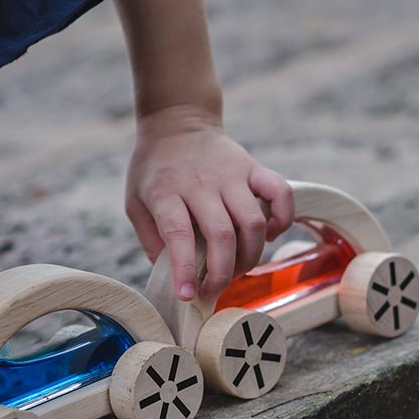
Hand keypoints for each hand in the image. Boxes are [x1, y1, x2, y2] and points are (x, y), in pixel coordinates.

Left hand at [126, 105, 293, 303]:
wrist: (176, 123)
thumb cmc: (154, 170)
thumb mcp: (136, 202)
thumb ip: (151, 238)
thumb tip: (173, 275)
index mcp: (167, 193)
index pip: (179, 234)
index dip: (186, 269)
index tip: (188, 295)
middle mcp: (201, 183)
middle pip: (222, 235)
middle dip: (223, 273)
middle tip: (214, 290)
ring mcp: (231, 174)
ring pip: (253, 222)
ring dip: (250, 255)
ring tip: (237, 268)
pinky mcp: (253, 167)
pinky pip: (281, 193)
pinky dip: (282, 219)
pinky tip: (269, 235)